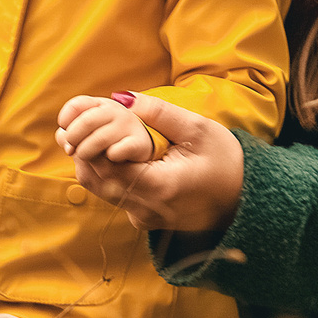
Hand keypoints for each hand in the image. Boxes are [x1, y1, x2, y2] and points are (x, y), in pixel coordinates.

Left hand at [55, 90, 244, 233]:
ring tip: (77, 139)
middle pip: (100, 183)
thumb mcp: (198, 129)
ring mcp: (147, 219)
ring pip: (104, 193)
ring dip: (90, 166)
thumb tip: (120, 97)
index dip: (89, 146)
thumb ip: (158, 112)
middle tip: (68, 130)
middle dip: (82, 154)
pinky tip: (101, 156)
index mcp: (161, 188)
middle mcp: (149, 210)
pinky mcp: (147, 221)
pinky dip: (105, 177)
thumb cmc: (227, 162)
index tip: (77, 125)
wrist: (248, 198)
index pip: (109, 168)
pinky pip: (116, 199)